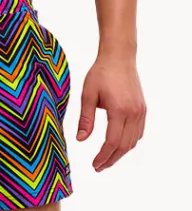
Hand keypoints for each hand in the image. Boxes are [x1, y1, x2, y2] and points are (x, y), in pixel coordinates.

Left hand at [76, 54, 145, 171]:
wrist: (118, 57)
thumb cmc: (101, 72)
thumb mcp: (88, 93)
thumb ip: (86, 118)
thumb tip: (80, 140)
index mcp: (119, 109)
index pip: (112, 142)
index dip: (103, 156)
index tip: (95, 164)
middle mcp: (133, 113)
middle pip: (124, 146)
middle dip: (111, 159)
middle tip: (99, 167)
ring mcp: (140, 111)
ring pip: (133, 141)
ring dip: (121, 152)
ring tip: (107, 158)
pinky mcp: (143, 109)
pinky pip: (138, 132)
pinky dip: (129, 142)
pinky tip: (119, 144)